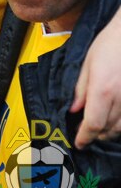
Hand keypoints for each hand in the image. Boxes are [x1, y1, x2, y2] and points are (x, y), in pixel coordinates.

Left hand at [72, 11, 120, 146]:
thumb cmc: (109, 45)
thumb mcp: (86, 64)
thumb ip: (80, 89)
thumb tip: (74, 109)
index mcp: (103, 90)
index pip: (93, 124)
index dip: (85, 137)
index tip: (78, 143)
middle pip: (108, 129)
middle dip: (95, 136)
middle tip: (84, 136)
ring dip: (108, 132)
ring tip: (98, 130)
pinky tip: (114, 121)